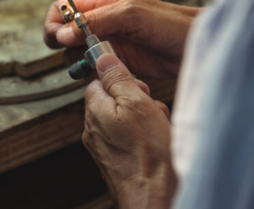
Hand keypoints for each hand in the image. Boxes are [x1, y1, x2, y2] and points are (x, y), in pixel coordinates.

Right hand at [44, 0, 199, 78]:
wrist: (196, 48)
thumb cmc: (171, 23)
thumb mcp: (131, 14)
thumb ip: (97, 20)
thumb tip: (63, 32)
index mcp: (102, 2)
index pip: (63, 7)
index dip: (54, 21)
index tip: (57, 37)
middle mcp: (102, 22)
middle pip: (64, 32)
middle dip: (64, 45)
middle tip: (76, 54)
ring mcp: (108, 43)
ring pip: (76, 53)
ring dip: (79, 62)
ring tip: (95, 64)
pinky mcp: (117, 62)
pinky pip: (92, 68)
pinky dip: (93, 73)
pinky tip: (105, 73)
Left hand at [83, 54, 175, 208]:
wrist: (156, 199)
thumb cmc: (149, 155)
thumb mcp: (137, 103)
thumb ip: (118, 78)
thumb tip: (102, 57)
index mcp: (94, 111)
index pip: (99, 81)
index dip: (121, 80)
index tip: (139, 87)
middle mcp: (94, 130)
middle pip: (115, 100)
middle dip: (138, 101)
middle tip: (152, 110)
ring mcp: (104, 149)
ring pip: (126, 120)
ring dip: (145, 120)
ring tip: (159, 131)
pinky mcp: (116, 163)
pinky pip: (131, 140)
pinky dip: (145, 138)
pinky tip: (158, 145)